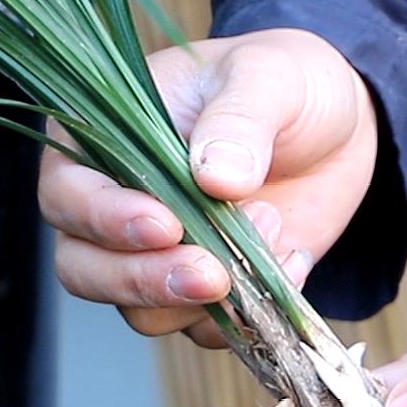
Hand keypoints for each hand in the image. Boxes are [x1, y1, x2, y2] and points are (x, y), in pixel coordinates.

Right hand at [37, 28, 377, 345]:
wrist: (337, 123)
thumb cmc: (282, 82)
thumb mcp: (266, 77)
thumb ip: (239, 121)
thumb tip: (216, 178)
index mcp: (102, 140)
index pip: (69, 195)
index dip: (106, 219)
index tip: (165, 224)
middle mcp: (115, 208)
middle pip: (86, 270)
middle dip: (145, 282)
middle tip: (212, 274)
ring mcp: (161, 256)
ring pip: (144, 313)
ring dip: (204, 301)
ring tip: (272, 230)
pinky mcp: (212, 291)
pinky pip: (212, 328)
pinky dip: (251, 314)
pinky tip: (293, 258)